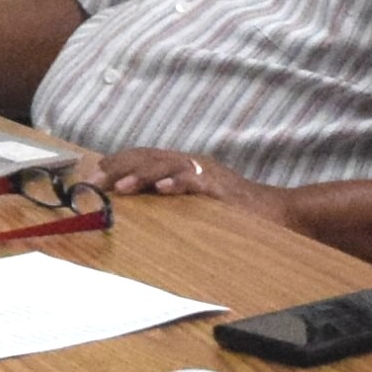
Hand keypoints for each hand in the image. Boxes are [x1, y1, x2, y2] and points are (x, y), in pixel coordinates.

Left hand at [88, 151, 294, 229]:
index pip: (141, 158)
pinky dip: (179, 183)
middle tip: (94, 181)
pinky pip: (197, 181)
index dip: (115, 164)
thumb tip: (135, 209)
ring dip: (141, 175)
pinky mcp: (222, 187)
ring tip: (119, 186)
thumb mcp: (194, 206)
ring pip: (167, 165)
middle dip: (118, 167)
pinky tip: (162, 188)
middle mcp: (190, 164)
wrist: (280, 213)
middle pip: (148, 157)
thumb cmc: (235, 213)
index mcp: (181, 167)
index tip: (90, 177)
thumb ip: (169, 202)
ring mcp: (206, 173)